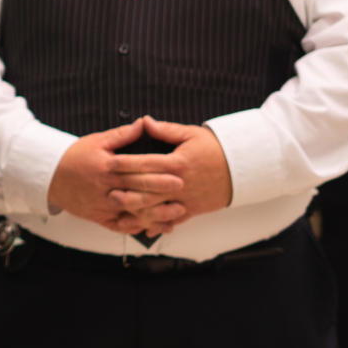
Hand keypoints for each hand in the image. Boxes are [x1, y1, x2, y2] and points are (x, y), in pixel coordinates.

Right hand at [47, 118, 185, 232]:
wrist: (48, 176)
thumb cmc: (75, 156)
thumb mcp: (96, 141)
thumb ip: (121, 135)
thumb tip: (143, 123)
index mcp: (104, 165)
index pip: (135, 165)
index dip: (157, 167)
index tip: (177, 167)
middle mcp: (103, 186)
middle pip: (136, 188)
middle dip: (160, 188)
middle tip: (182, 187)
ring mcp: (100, 204)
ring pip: (130, 210)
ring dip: (154, 212)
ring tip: (176, 211)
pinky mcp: (97, 217)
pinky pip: (120, 225)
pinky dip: (138, 227)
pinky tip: (156, 226)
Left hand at [105, 116, 232, 231]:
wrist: (243, 169)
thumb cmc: (215, 149)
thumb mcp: (192, 134)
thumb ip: (166, 130)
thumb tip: (144, 121)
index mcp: (178, 163)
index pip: (146, 164)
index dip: (125, 163)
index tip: (107, 162)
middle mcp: (180, 183)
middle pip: (147, 189)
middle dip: (125, 189)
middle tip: (104, 188)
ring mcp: (186, 199)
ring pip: (156, 209)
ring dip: (135, 210)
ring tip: (117, 208)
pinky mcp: (192, 210)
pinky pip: (171, 220)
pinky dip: (156, 224)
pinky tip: (140, 225)